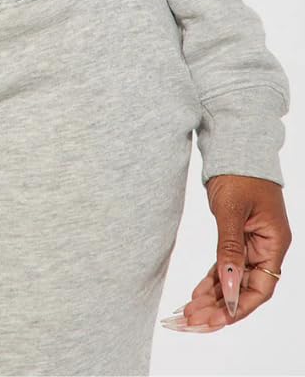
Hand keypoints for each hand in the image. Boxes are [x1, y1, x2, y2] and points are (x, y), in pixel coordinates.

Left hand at [162, 174, 290, 331]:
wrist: (234, 144)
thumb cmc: (239, 172)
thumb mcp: (231, 210)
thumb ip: (230, 248)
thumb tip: (228, 287)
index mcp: (274, 243)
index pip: (261, 287)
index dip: (238, 306)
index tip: (215, 319)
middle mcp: (266, 248)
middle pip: (246, 289)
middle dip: (220, 308)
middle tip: (193, 321)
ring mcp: (252, 244)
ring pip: (233, 280)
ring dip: (213, 297)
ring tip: (190, 313)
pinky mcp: (237, 237)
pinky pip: (226, 266)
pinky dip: (212, 280)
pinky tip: (196, 294)